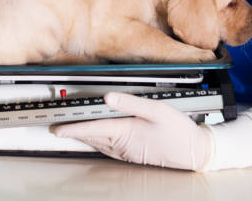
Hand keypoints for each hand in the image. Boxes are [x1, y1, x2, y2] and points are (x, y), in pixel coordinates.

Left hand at [49, 92, 213, 169]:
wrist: (194, 152)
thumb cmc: (178, 131)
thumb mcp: (156, 110)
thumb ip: (130, 102)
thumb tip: (108, 98)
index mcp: (125, 132)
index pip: (91, 130)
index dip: (72, 128)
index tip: (56, 128)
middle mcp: (122, 144)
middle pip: (91, 138)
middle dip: (73, 133)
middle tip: (57, 128)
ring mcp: (127, 151)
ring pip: (98, 144)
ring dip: (84, 137)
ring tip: (71, 131)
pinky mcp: (132, 154)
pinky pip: (107, 148)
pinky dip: (96, 142)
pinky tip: (96, 138)